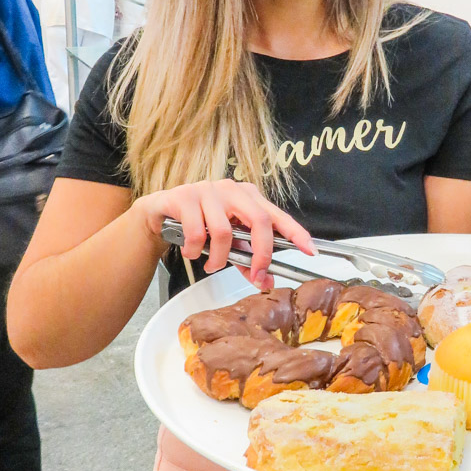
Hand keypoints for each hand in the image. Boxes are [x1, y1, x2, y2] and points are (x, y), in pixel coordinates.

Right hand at [137, 180, 313, 290]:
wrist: (160, 215)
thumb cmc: (199, 225)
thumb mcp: (228, 245)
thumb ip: (248, 261)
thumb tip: (266, 281)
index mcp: (248, 198)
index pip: (277, 216)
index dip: (296, 232)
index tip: (310, 250)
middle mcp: (231, 190)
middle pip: (258, 220)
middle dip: (261, 253)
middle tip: (257, 273)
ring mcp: (207, 190)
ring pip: (224, 231)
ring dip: (219, 258)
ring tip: (212, 266)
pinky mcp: (184, 196)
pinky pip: (196, 231)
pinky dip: (194, 250)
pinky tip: (191, 253)